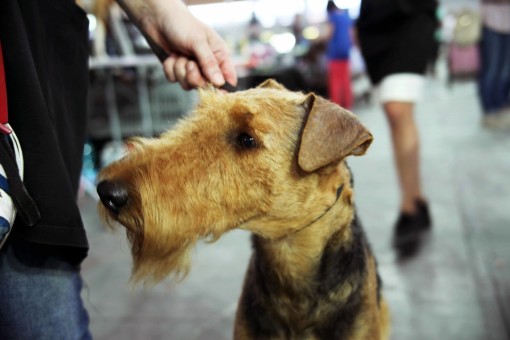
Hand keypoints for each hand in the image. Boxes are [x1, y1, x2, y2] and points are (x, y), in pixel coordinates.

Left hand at [117, 0, 236, 89]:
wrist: (157, 19)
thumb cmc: (182, 24)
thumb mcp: (198, 42)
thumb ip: (209, 63)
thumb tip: (220, 83)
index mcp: (219, 55)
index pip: (228, 78)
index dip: (223, 87)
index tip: (215, 91)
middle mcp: (207, 64)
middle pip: (206, 85)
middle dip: (194, 76)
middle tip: (189, 62)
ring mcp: (192, 69)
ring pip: (188, 85)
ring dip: (180, 70)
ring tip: (179, 55)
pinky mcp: (178, 70)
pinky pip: (174, 80)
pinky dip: (170, 68)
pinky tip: (171, 55)